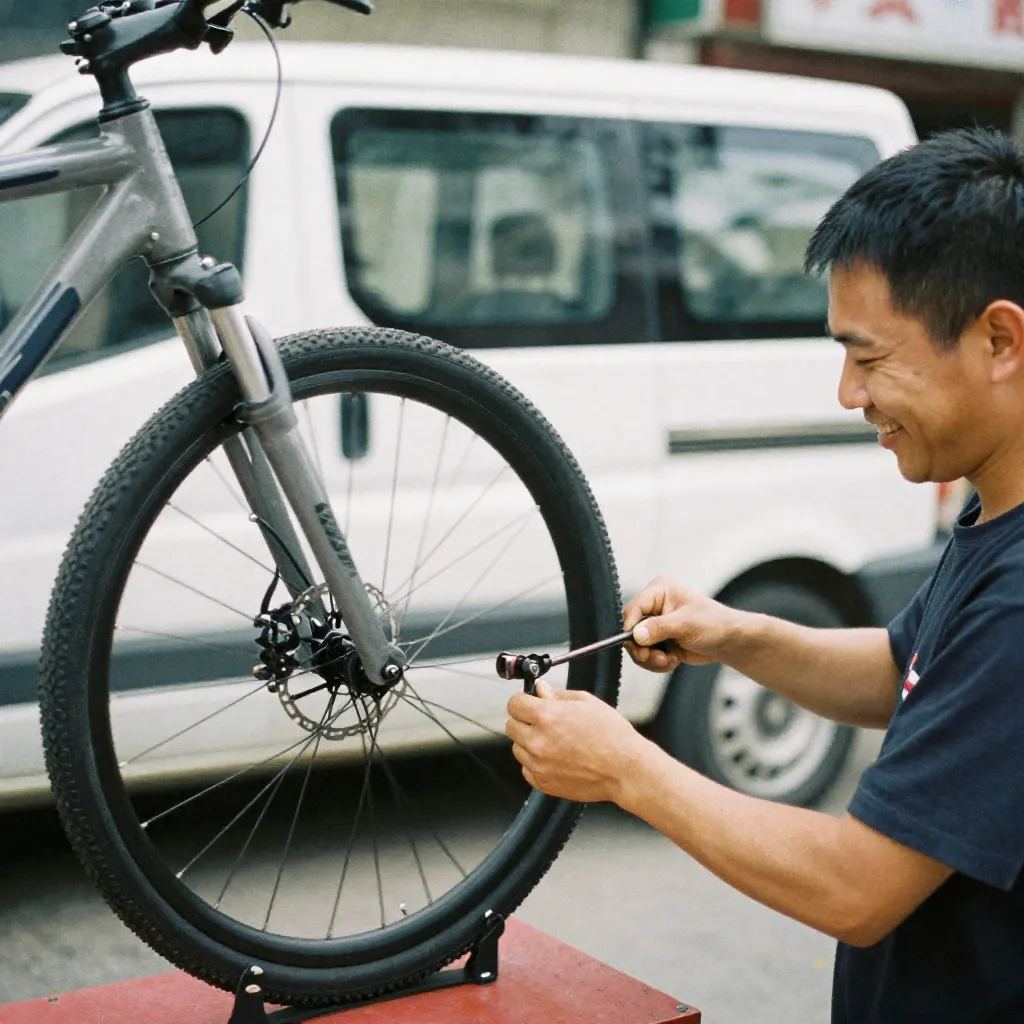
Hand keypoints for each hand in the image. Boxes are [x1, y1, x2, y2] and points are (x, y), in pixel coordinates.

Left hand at [505, 680, 650, 803]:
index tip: (529, 702)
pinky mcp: (543, 783)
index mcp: (547, 717)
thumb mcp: (586, 702)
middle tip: (543, 721)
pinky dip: (536, 763)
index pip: (514, 703)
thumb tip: (540, 689)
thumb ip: (557, 694)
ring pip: (517, 748)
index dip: (523, 700)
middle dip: (524, 720)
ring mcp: (539, 764)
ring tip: (555, 742)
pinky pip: (526, 769)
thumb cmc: (612, 735)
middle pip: (511, 725)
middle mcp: (538, 741)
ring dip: (529, 742)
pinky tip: (556, 758)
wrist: (625, 769)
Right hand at [623, 575, 738, 672]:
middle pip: (631, 629)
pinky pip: (646, 655)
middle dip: (643, 648)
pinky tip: (673, 660)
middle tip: (654, 658)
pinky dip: (657, 662)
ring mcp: (655, 624)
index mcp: (659, 590)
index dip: (630, 626)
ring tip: (669, 660)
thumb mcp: (686, 624)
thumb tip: (636, 635)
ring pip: (637, 645)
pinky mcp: (658, 640)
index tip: (634, 642)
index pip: (634, 607)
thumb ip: (659, 628)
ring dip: (651, 658)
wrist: (728, 641)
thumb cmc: (713, 623)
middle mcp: (654, 605)